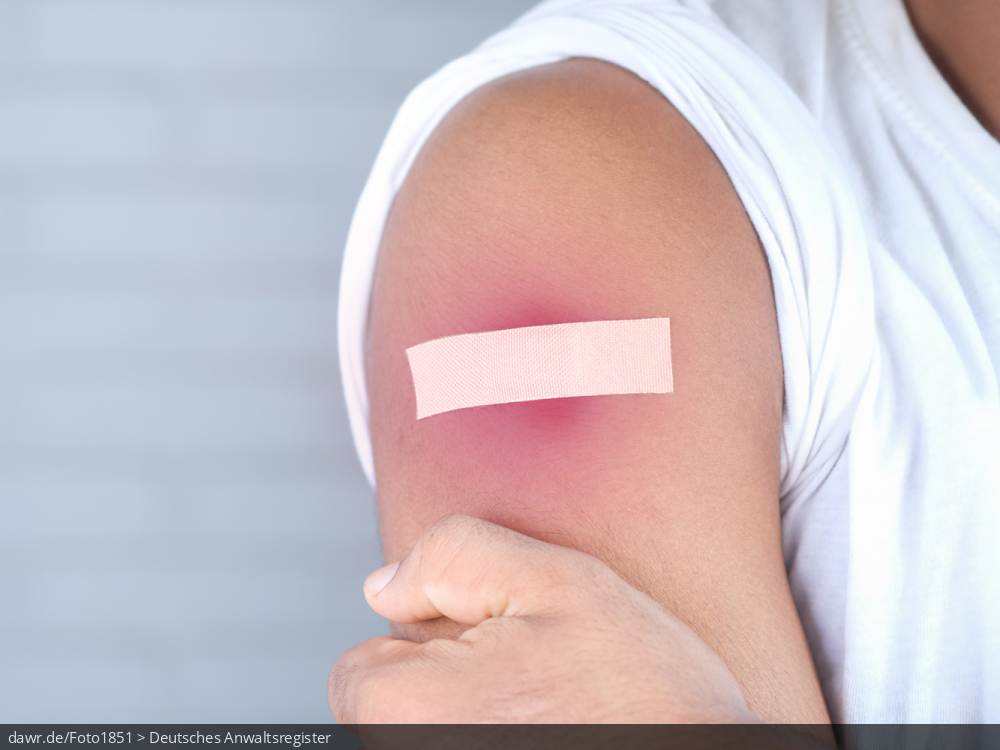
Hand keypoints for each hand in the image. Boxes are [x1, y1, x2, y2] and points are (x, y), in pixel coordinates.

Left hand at [328, 513, 758, 724]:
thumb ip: (455, 556)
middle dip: (448, 678)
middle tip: (532, 677)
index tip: (493, 649)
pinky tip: (552, 733)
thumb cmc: (645, 696)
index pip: (362, 665)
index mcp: (407, 710)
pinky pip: (467, 744)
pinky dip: (498, 736)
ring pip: (435, 734)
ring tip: (549, 710)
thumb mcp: (558, 582)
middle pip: (397, 708)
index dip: (430, 640)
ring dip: (478, 713)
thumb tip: (385, 584)